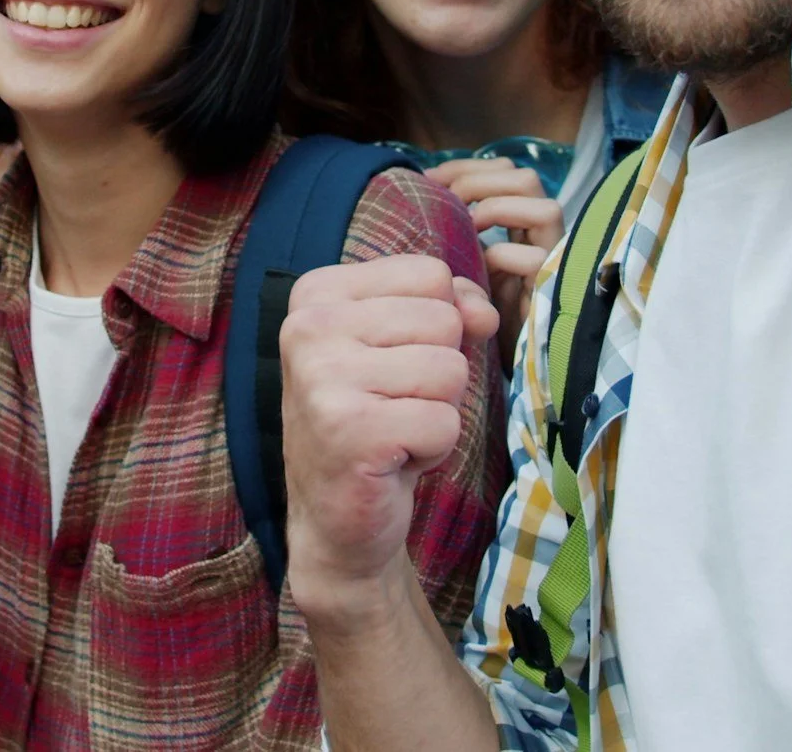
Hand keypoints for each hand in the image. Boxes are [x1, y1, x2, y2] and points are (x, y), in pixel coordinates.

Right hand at [279, 256, 496, 611]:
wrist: (335, 517)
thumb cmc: (373, 421)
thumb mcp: (404, 345)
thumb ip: (448, 308)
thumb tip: (484, 309)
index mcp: (316, 293)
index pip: (429, 274)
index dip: (436, 325)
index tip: (392, 364)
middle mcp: (308, 326)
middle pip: (445, 320)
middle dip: (439, 374)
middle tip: (393, 405)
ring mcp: (322, 377)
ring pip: (450, 370)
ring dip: (438, 412)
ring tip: (393, 431)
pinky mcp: (348, 430)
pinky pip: (445, 423)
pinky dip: (433, 450)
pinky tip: (393, 460)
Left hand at [426, 156, 564, 365]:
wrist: (504, 366)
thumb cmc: (478, 314)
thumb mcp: (464, 263)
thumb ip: (456, 233)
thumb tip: (422, 197)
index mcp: (518, 224)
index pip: (504, 171)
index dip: (467, 167)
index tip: (429, 178)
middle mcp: (541, 236)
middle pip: (525, 178)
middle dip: (480, 180)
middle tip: (445, 201)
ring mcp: (553, 260)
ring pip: (545, 208)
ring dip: (497, 210)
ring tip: (467, 230)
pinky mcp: (554, 289)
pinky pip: (534, 258)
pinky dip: (502, 255)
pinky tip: (482, 269)